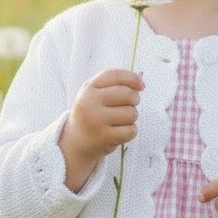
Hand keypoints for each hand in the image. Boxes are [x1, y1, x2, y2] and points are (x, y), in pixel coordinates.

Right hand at [59, 69, 143, 191]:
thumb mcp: (94, 94)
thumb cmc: (91, 113)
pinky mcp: (104, 137)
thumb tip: (141, 82)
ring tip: (120, 120)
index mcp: (88, 90)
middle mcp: (90, 103)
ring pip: (131, 113)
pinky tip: (120, 132)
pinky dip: (131, 131)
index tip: (141, 86)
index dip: (132, 78)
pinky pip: (131, 130)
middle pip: (128, 94)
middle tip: (130, 105)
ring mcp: (96, 121)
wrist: (76, 142)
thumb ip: (114, 83)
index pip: (115, 76)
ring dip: (131, 117)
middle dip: (135, 99)